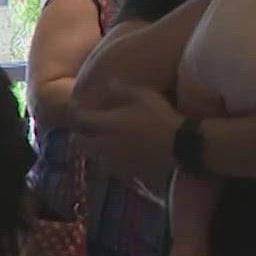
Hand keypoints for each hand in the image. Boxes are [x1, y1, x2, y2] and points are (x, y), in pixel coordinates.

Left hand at [68, 81, 185, 181]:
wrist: (179, 147)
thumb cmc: (161, 118)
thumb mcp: (145, 96)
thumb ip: (124, 90)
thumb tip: (110, 83)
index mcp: (108, 123)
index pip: (82, 118)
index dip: (76, 112)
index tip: (76, 107)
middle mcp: (105, 144)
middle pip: (81, 143)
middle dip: (79, 136)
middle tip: (82, 131)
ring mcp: (115, 161)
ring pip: (95, 158)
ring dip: (94, 151)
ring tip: (99, 146)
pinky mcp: (127, 173)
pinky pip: (112, 169)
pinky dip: (110, 162)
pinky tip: (117, 158)